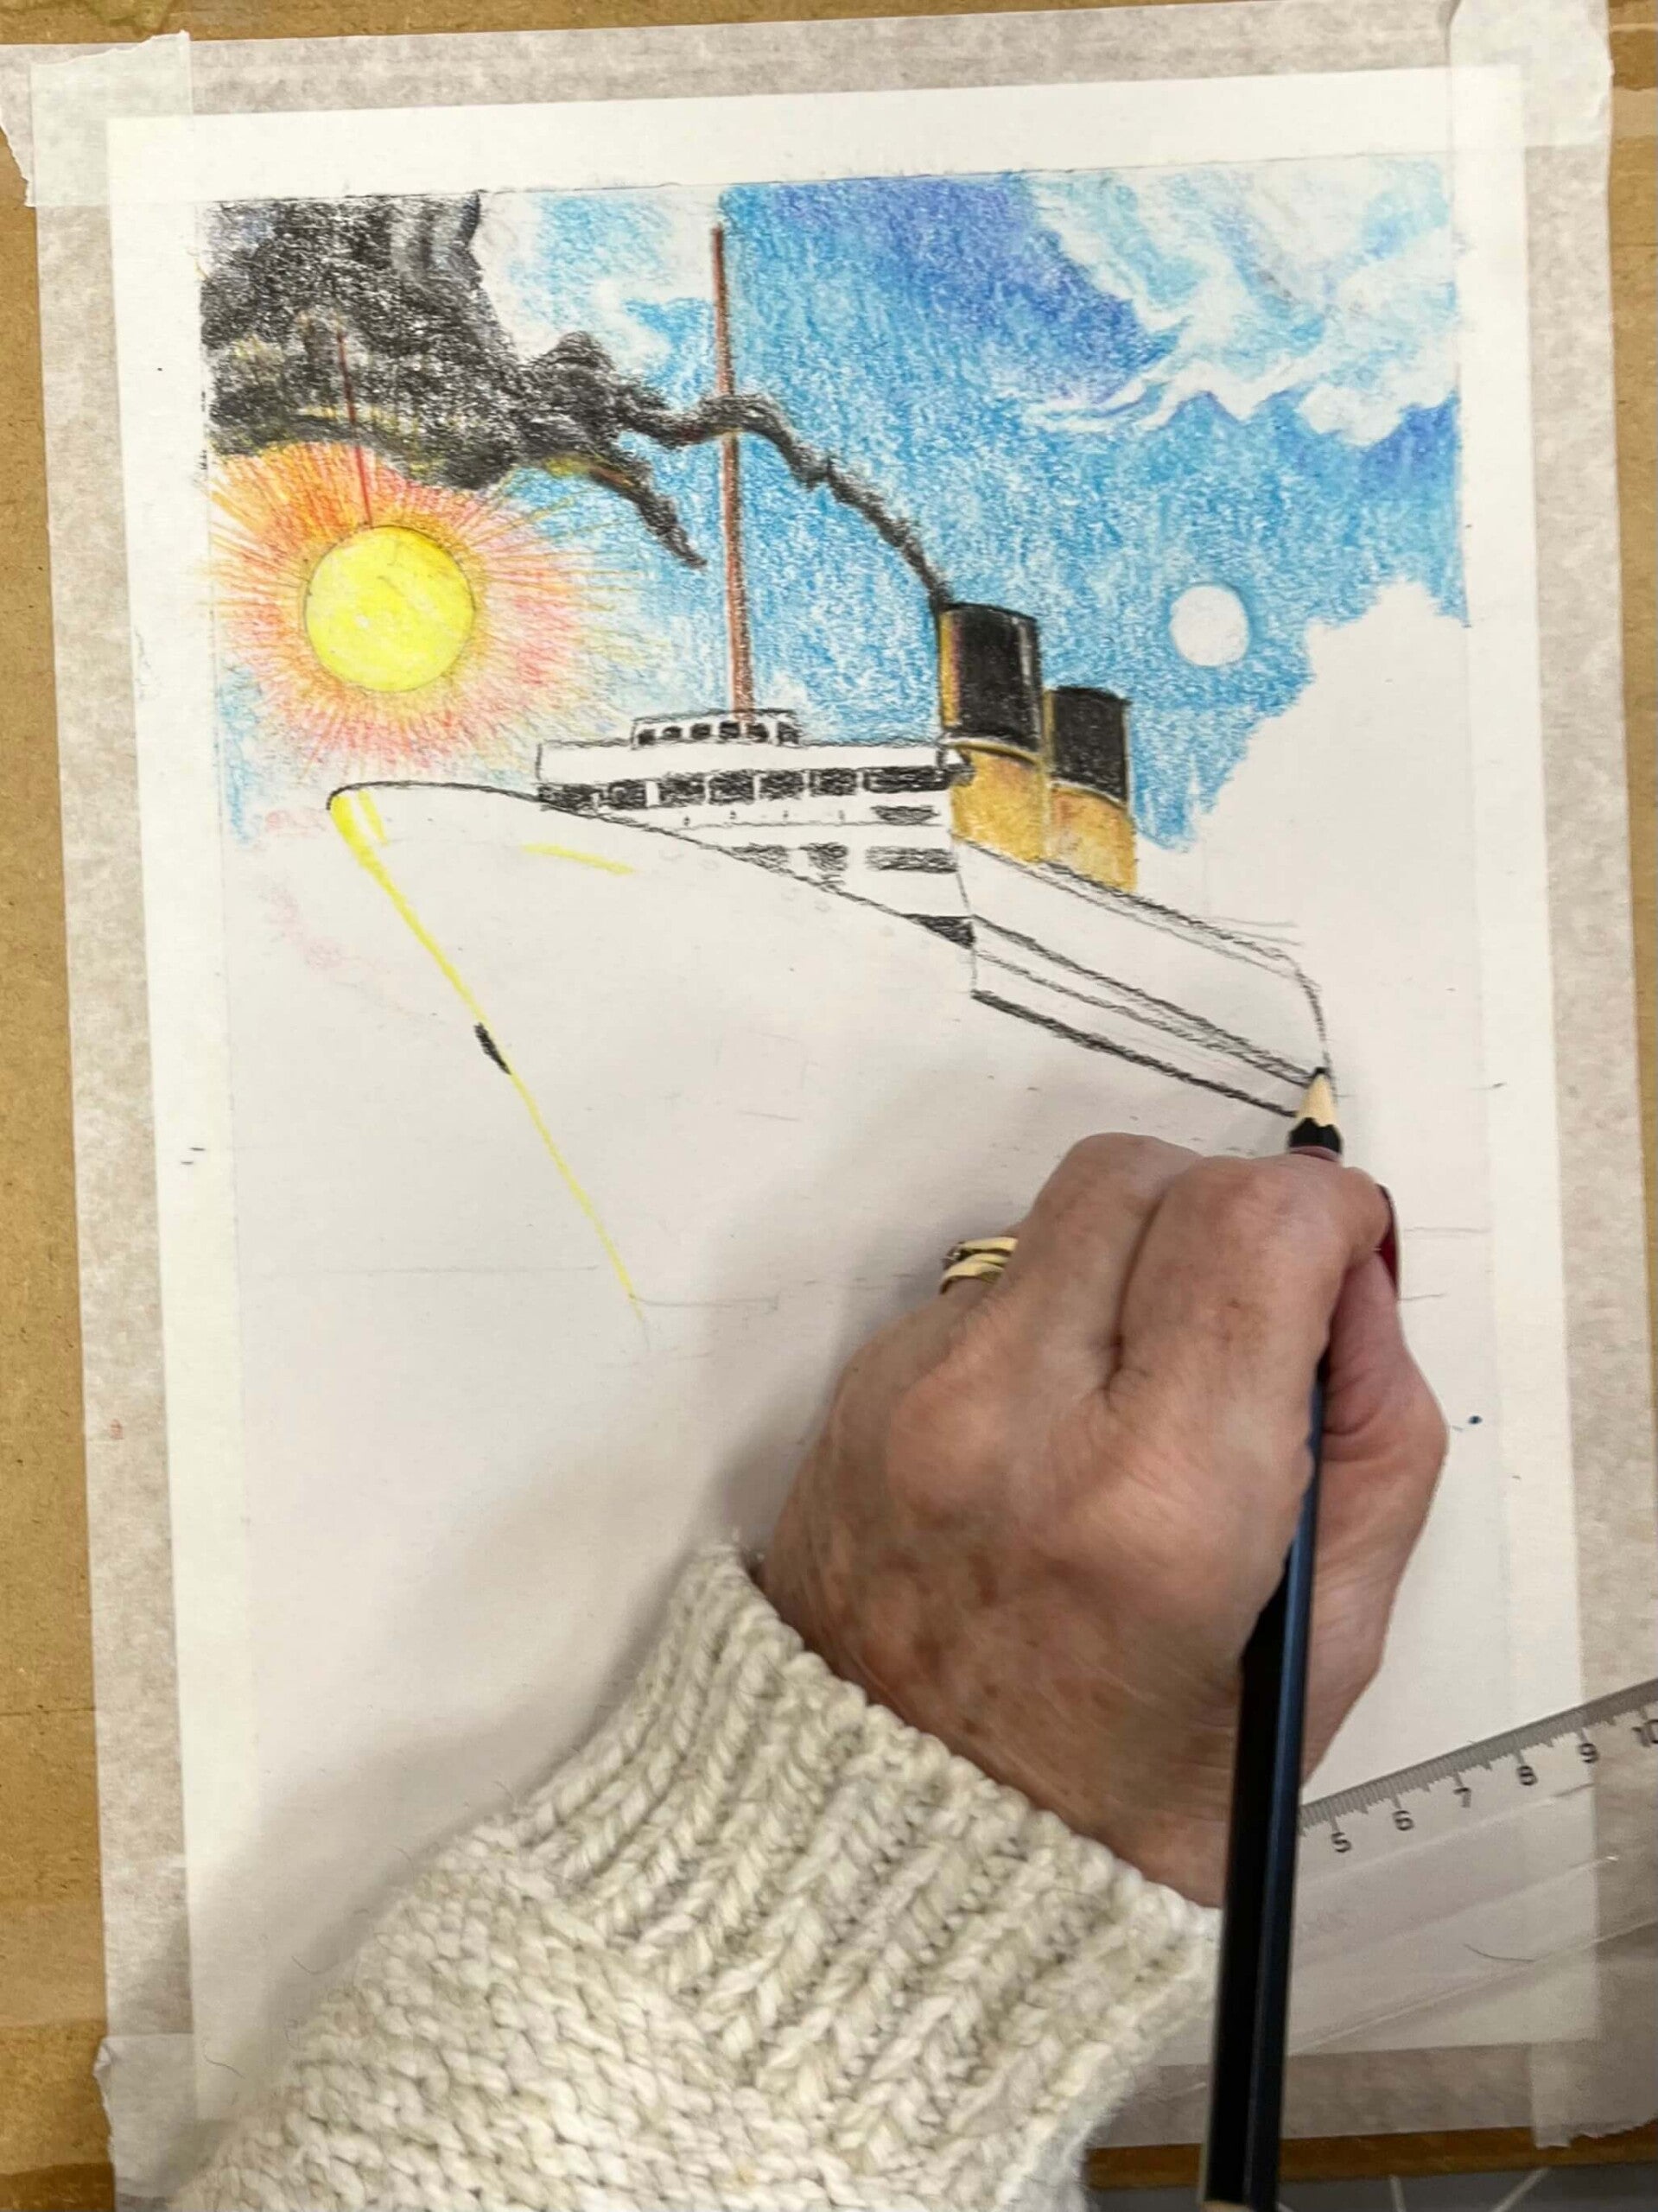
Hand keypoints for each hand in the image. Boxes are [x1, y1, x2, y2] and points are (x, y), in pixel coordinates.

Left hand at [761, 1135, 1445, 1904]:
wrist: (888, 1852)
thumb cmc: (1129, 1789)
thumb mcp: (1318, 1652)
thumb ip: (1372, 1443)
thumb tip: (1354, 1283)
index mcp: (1153, 1503)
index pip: (1253, 1227)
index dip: (1328, 1217)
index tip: (1341, 1269)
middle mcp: (1011, 1420)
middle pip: (1146, 1175)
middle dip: (1232, 1216)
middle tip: (1256, 1319)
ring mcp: (912, 1395)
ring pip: (1058, 1211)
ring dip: (1138, 1256)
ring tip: (1150, 1385)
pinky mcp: (856, 1389)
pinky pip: (985, 1282)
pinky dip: (1051, 1313)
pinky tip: (1060, 1426)